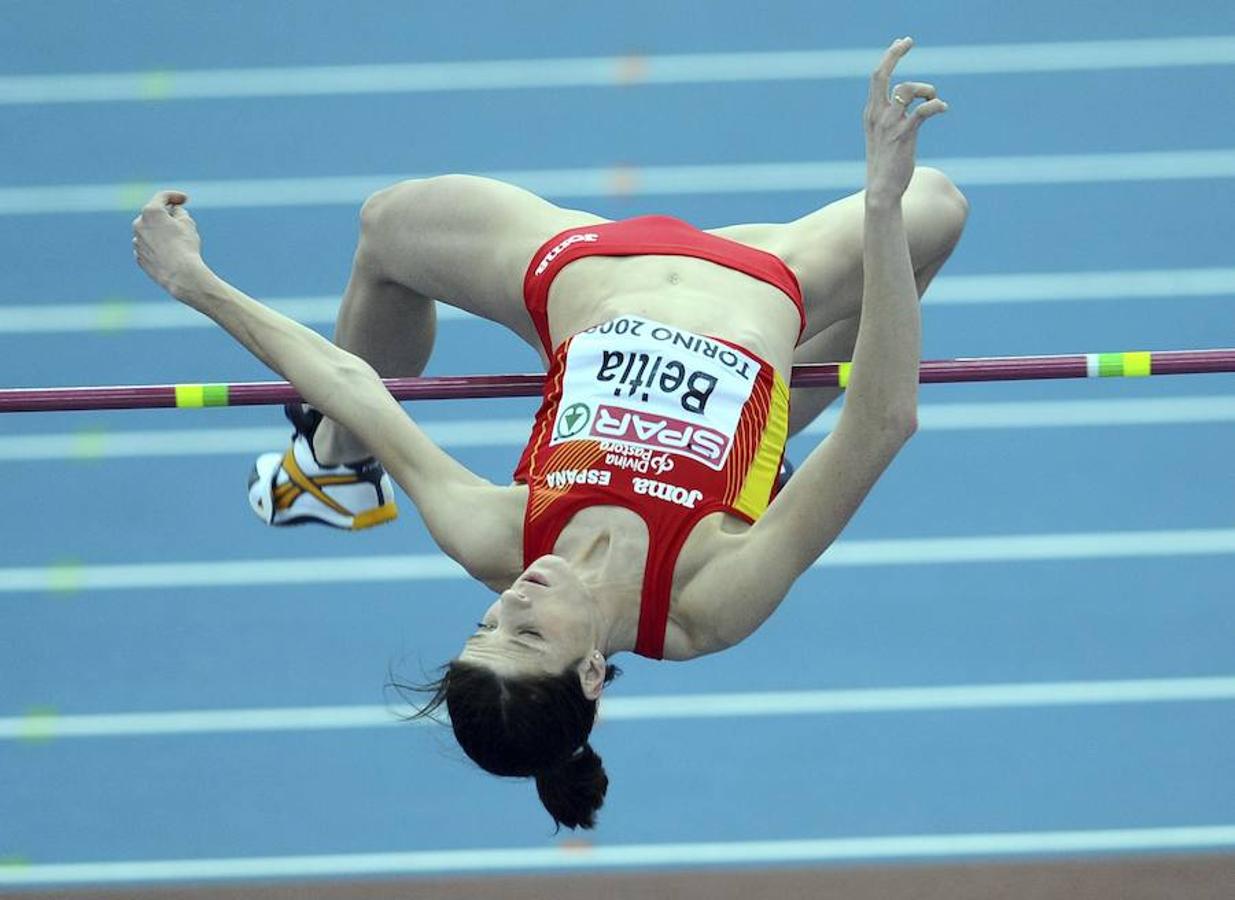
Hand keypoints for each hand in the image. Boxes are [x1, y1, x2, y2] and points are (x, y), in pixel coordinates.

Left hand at [132, 190, 206, 300]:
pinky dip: (157, 247)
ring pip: (149, 232)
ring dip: (160, 232)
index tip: (184, 200)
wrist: (180, 274)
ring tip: (177, 242)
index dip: (175, 196)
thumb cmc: (185, 246)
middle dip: (166, 216)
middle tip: (181, 222)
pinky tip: (169, 254)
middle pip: (153, 214)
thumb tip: (173, 212)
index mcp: (151, 212)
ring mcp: (137, 241)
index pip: (162, 197)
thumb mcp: (188, 223)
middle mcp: (139, 224)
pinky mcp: (139, 256)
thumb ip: (179, 212)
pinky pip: (148, 247)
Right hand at [863, 37, 947, 204]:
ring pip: (907, 88)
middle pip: (882, 75)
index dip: (889, 57)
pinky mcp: (905, 135)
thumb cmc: (885, 166)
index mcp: (871, 114)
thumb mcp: (882, 137)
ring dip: (925, 89)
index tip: (901, 44)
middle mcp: (877, 115)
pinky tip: (943, 109)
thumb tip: (908, 107)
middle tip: (908, 41)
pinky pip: (923, 110)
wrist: (882, 192)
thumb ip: (890, 119)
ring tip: (933, 99)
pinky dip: (936, 105)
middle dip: (894, 54)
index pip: (877, 78)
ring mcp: (890, 124)